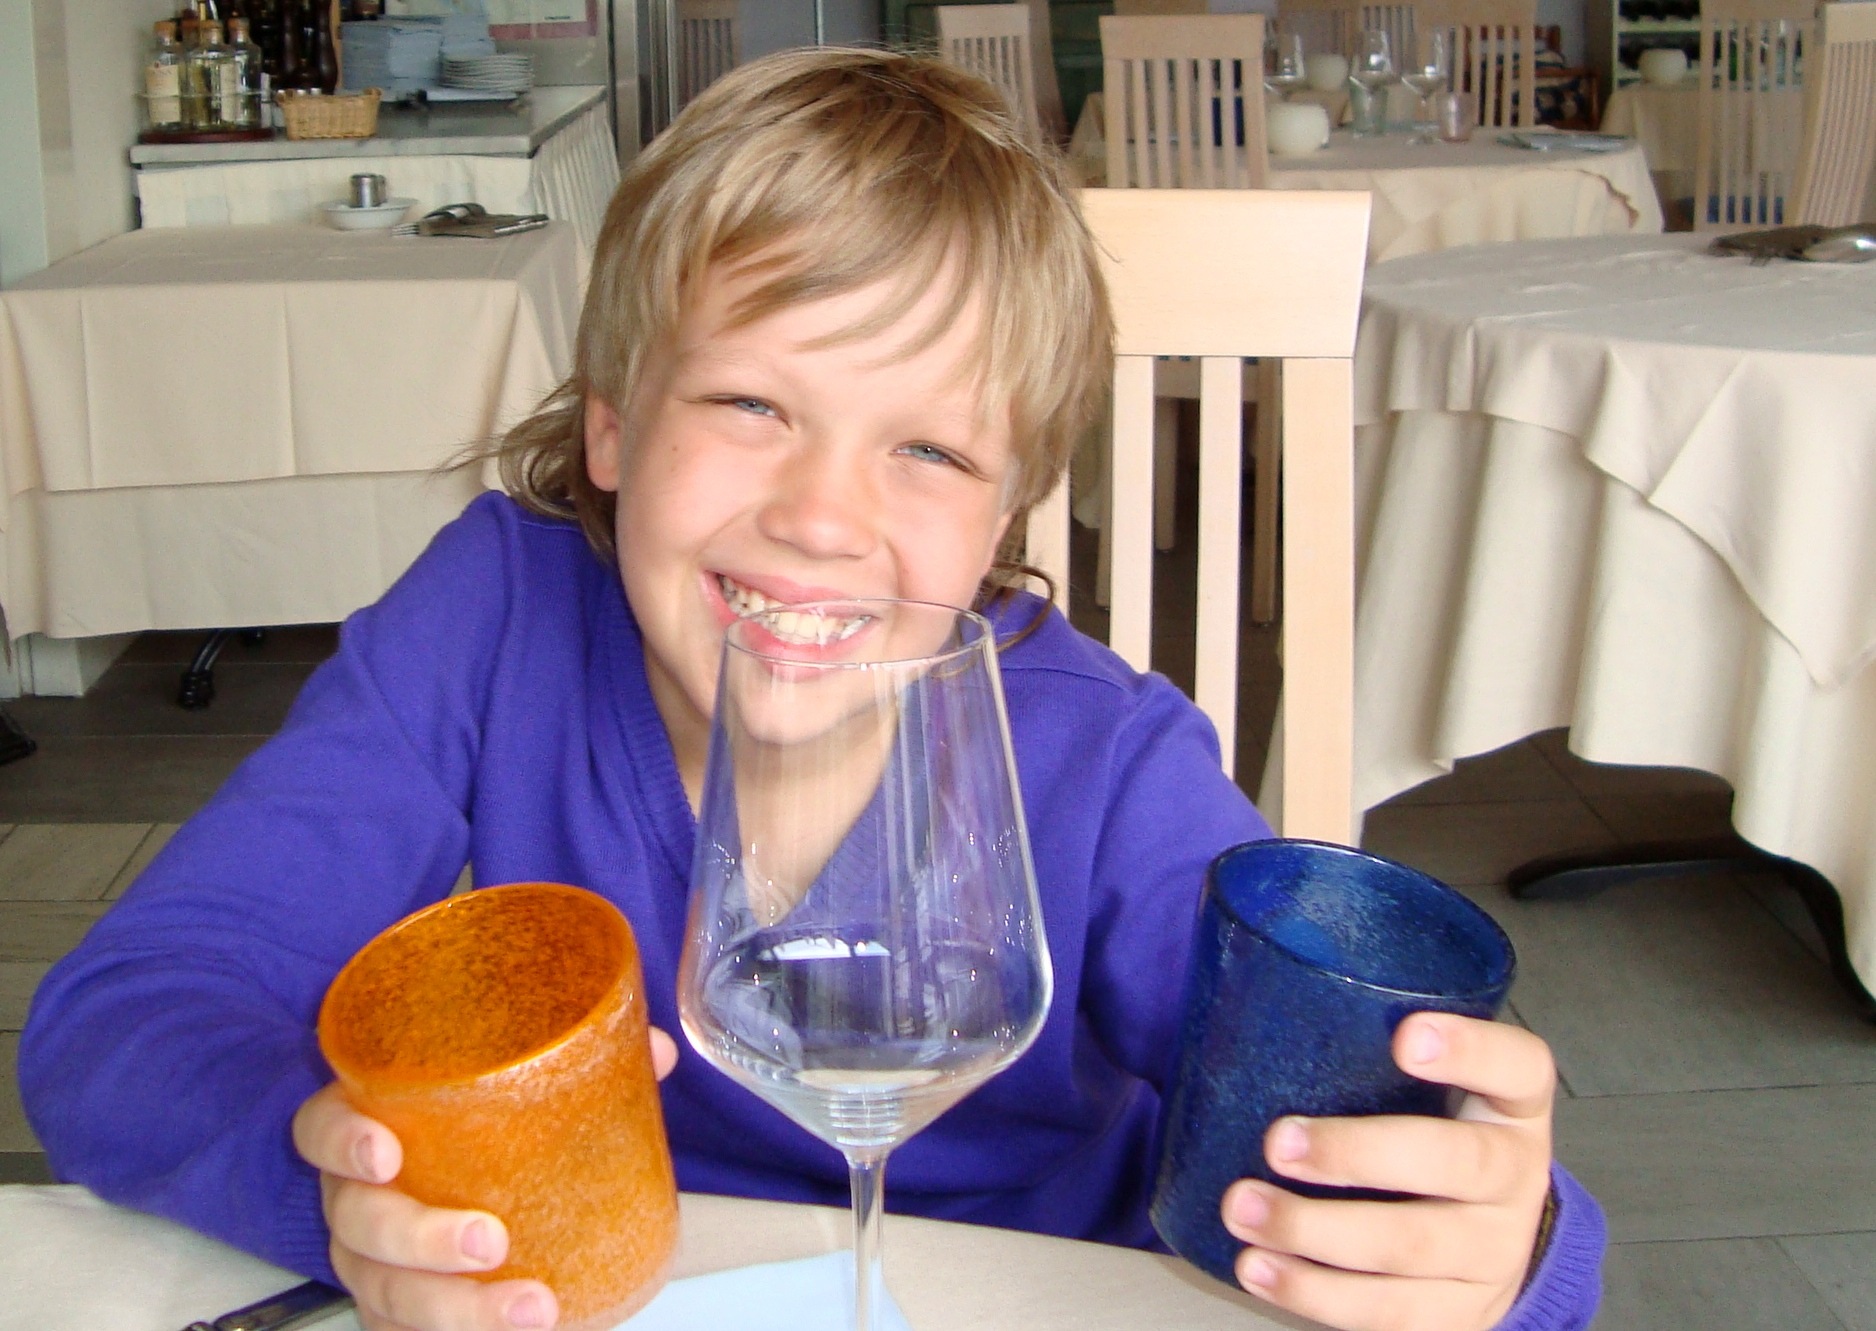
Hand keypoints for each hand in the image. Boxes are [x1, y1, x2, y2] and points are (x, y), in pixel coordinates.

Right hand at [293, 1027, 680, 1330]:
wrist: (487, 1181)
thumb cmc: (488, 1122)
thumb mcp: (525, 1081)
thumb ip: (585, 1058)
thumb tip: (655, 1051)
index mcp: (371, 1123)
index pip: (321, 1129)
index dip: (341, 1142)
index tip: (384, 1152)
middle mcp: (356, 1198)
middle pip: (358, 1225)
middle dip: (421, 1240)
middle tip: (491, 1240)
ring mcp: (372, 1262)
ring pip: (387, 1295)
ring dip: (457, 1310)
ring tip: (534, 1308)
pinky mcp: (398, 1309)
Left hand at [1219, 1013, 1553, 1330]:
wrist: (1492, 1242)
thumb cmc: (1436, 1140)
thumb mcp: (1433, 1092)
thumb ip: (1372, 1057)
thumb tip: (1253, 1005)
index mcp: (1513, 1109)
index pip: (1520, 1067)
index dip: (1471, 1051)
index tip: (1406, 1038)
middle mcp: (1515, 1180)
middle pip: (1457, 1165)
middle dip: (1359, 1154)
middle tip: (1278, 1142)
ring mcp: (1492, 1255)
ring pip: (1413, 1249)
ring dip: (1317, 1232)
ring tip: (1244, 1209)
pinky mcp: (1457, 1315)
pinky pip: (1388, 1313)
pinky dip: (1314, 1294)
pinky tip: (1260, 1267)